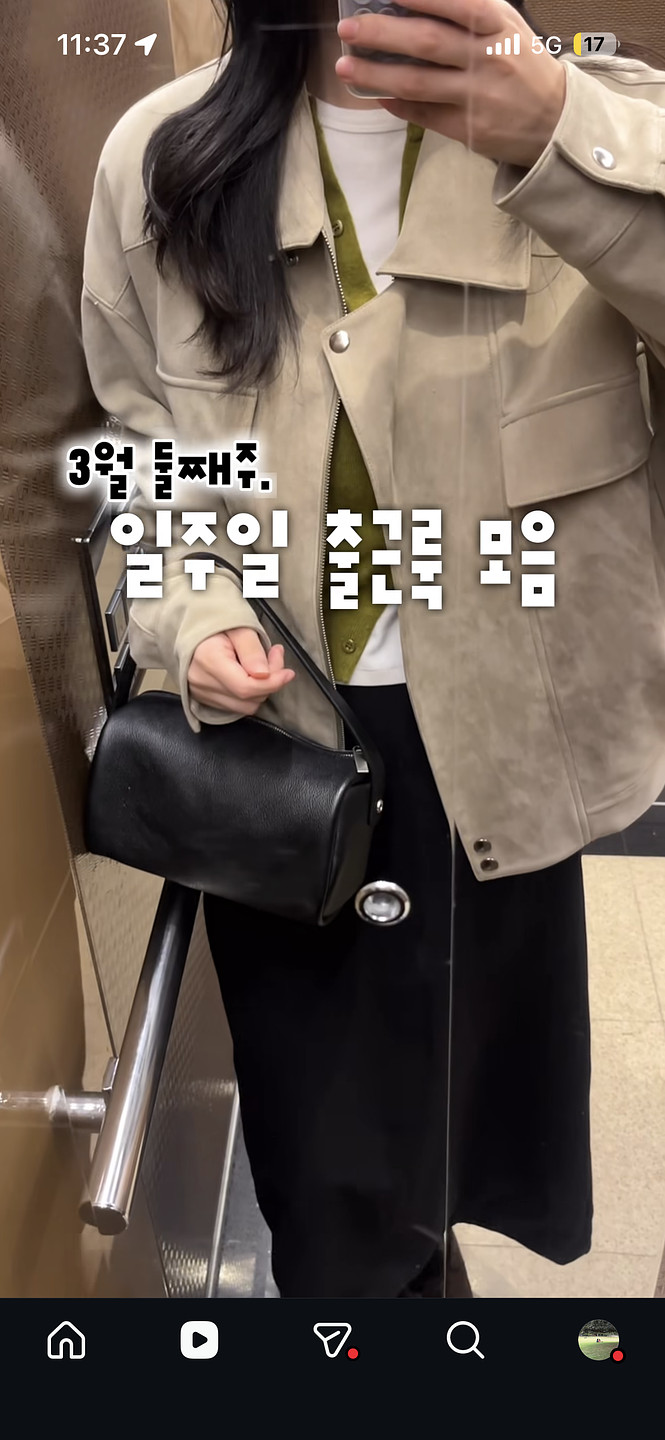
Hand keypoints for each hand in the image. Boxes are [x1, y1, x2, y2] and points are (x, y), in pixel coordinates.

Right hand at [188, 629, 294, 715]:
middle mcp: (201, 681)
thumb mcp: (239, 628)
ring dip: (260, 690)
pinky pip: (234, 706)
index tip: (287, 672)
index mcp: (209, 660)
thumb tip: (264, 675)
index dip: (273, 683)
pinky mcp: (202, 698)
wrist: (188, 625)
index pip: (246, 687)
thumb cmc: (214, 621)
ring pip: (244, 706)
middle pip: (247, 699)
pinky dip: (247, 694)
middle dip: (269, 682)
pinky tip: (249, 675)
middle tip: (274, 657)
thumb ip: (252, 651)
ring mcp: (200, 692)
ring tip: (262, 665)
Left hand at [336, 0, 566, 168]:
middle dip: (382, 33)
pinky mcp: (468, 128)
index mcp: (498, 26)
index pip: (457, 4)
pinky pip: (424, 114)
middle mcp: (487, 59)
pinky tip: (376, 94)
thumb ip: (470, 9)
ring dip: (377, 74)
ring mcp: (476, 96)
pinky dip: (397, 104)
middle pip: (427, 42)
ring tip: (346, 67)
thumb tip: (418, 1)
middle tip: (349, 29)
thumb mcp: (508, 25)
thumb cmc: (523, 64)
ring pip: (418, 82)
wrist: (556, 121)